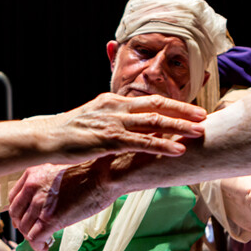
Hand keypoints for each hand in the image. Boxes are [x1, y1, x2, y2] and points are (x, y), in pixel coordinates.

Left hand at [9, 159, 118, 250]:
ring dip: (33, 238)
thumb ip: (45, 184)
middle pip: (16, 215)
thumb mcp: (58, 171)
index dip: (20, 213)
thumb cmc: (90, 172)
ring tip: (45, 240)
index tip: (29, 219)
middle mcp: (32, 187)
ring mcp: (40, 203)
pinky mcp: (51, 218)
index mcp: (32, 174)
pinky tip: (46, 246)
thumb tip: (44, 201)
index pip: (14, 199)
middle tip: (36, 232)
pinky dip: (38, 245)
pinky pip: (35, 238)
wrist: (105, 174)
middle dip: (25, 226)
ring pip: (25, 229)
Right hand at [51, 93, 204, 160]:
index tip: (192, 109)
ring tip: (199, 133)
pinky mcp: (109, 140)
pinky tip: (178, 150)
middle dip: (184, 111)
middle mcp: (116, 107)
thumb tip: (131, 130)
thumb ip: (114, 121)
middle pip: (157, 106)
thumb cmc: (68, 133)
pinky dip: (162, 146)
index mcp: (113, 101)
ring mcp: (113, 123)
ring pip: (154, 122)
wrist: (45, 138)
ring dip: (180, 127)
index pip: (149, 100)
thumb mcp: (94, 120)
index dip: (173, 104)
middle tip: (204, 116)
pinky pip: (141, 143)